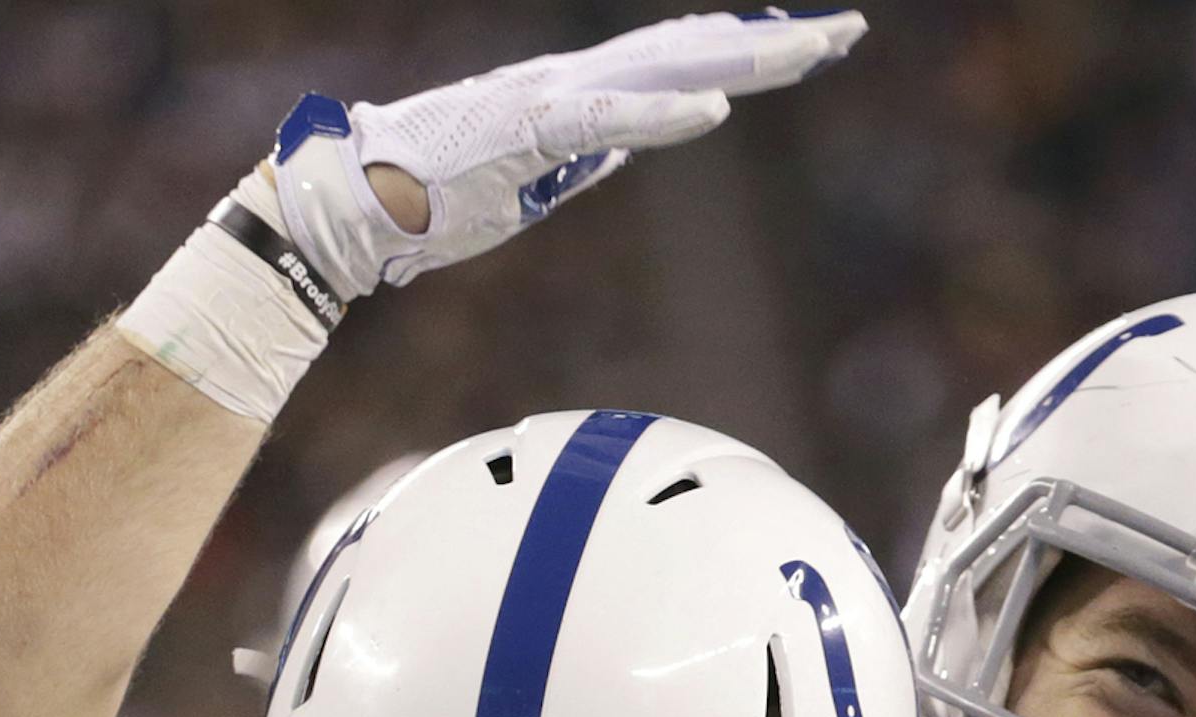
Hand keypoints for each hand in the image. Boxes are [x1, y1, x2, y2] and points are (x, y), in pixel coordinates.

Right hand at [270, 10, 864, 296]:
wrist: (352, 205)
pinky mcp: (527, 132)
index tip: (801, 44)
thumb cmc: (427, 200)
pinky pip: (610, 119)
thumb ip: (574, 160)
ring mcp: (550, 101)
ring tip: (811, 51)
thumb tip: (616, 151)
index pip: (673, 60)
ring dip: (743, 61)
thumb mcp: (523, 182)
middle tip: (844, 31)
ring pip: (667, 69)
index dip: (741, 47)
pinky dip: (667, 114)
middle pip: (690, 51)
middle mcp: (570, 83)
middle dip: (771, 42)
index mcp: (572, 96)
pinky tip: (721, 106)